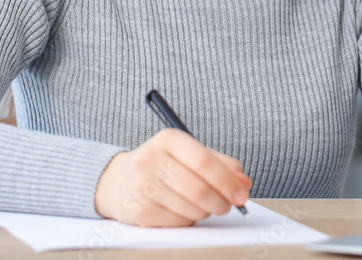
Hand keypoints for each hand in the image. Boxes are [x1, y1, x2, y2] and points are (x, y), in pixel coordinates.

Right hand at [94, 128, 251, 226]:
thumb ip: (220, 164)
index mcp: (168, 139)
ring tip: (200, 204)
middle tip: (227, 205)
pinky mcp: (139, 211)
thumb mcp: (189, 154)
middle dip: (221, 202)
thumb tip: (243, 183)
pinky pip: (178, 222)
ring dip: (205, 211)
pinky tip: (181, 209)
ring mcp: (142, 186)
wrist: (118, 181)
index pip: (204, 161)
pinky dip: (189, 220)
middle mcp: (151, 159)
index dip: (227, 181)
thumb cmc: (162, 165)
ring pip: (191, 208)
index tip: (242, 193)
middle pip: (198, 189)